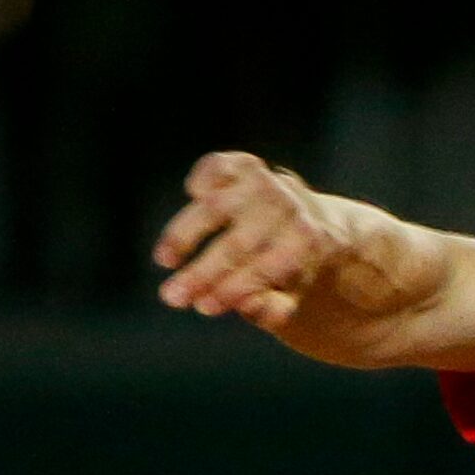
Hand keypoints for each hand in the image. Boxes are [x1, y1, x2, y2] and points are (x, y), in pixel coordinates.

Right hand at [154, 151, 338, 329]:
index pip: (264, 269)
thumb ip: (274, 308)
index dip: (232, 290)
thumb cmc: (290, 268)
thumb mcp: (291, 295)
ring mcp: (265, 184)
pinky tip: (192, 196)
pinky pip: (218, 167)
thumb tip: (249, 306)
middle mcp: (288, 210)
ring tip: (163, 260)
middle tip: (171, 298)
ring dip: (185, 234)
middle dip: (202, 273)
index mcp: (306, 244)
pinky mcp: (244, 166)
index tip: (203, 307)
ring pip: (217, 207)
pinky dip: (202, 179)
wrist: (311, 222)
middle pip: (237, 244)